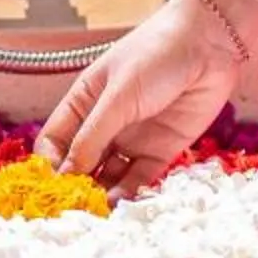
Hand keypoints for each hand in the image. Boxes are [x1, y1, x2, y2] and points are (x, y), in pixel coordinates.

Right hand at [33, 0, 249, 197]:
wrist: (209, 44)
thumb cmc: (156, 54)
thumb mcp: (118, 95)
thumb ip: (92, 135)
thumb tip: (66, 174)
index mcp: (83, 102)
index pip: (55, 141)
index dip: (48, 165)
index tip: (47, 188)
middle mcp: (104, 124)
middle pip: (80, 164)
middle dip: (74, 187)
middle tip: (71, 210)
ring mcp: (131, 139)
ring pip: (108, 176)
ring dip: (100, 195)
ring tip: (94, 213)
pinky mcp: (160, 151)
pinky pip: (138, 179)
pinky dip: (128, 194)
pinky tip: (119, 205)